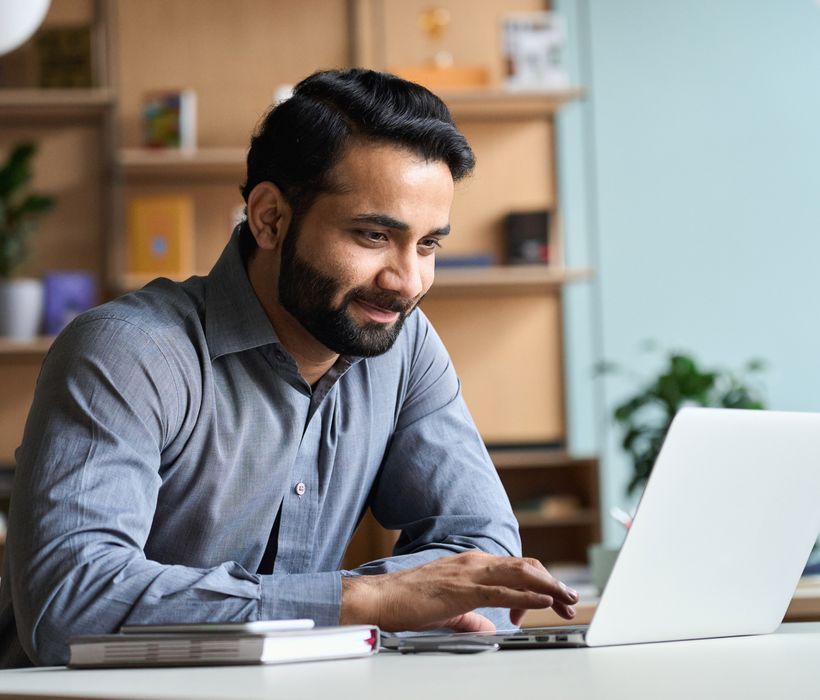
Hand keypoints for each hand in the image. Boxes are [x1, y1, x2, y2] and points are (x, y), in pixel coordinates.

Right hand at [340, 551, 577, 631]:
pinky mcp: (463, 589)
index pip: (515, 568)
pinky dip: (528, 595)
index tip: (552, 601)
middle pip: (525, 568)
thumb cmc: (408, 601)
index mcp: (471, 564)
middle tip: (570, 600)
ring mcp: (469, 573)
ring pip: (520, 574)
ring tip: (567, 598)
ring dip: (548, 587)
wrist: (380, 598)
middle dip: (552, 583)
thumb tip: (489, 628)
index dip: (539, 583)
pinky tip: (544, 601)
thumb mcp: (448, 610)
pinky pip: (503, 591)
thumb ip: (471, 617)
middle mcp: (474, 562)